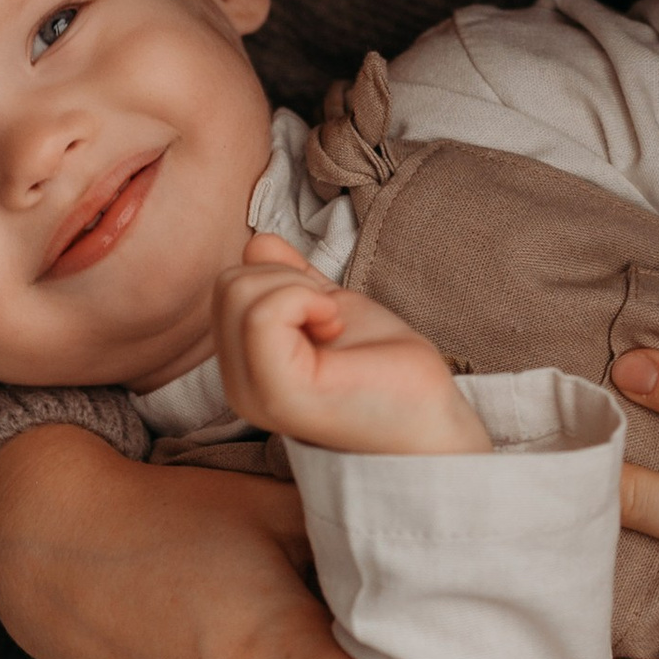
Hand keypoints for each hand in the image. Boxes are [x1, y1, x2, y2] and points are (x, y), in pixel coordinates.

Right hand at [214, 234, 488, 455]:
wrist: (430, 416)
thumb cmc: (388, 371)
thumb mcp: (328, 306)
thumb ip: (289, 279)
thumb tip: (258, 243)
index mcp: (245, 369)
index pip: (229, 287)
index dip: (282, 278)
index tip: (327, 311)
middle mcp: (239, 387)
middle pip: (229, 285)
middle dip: (287, 278)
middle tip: (330, 318)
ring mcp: (254, 394)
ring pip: (240, 292)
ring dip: (299, 289)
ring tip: (333, 326)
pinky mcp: (278, 394)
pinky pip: (263, 313)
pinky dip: (305, 298)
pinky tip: (333, 326)